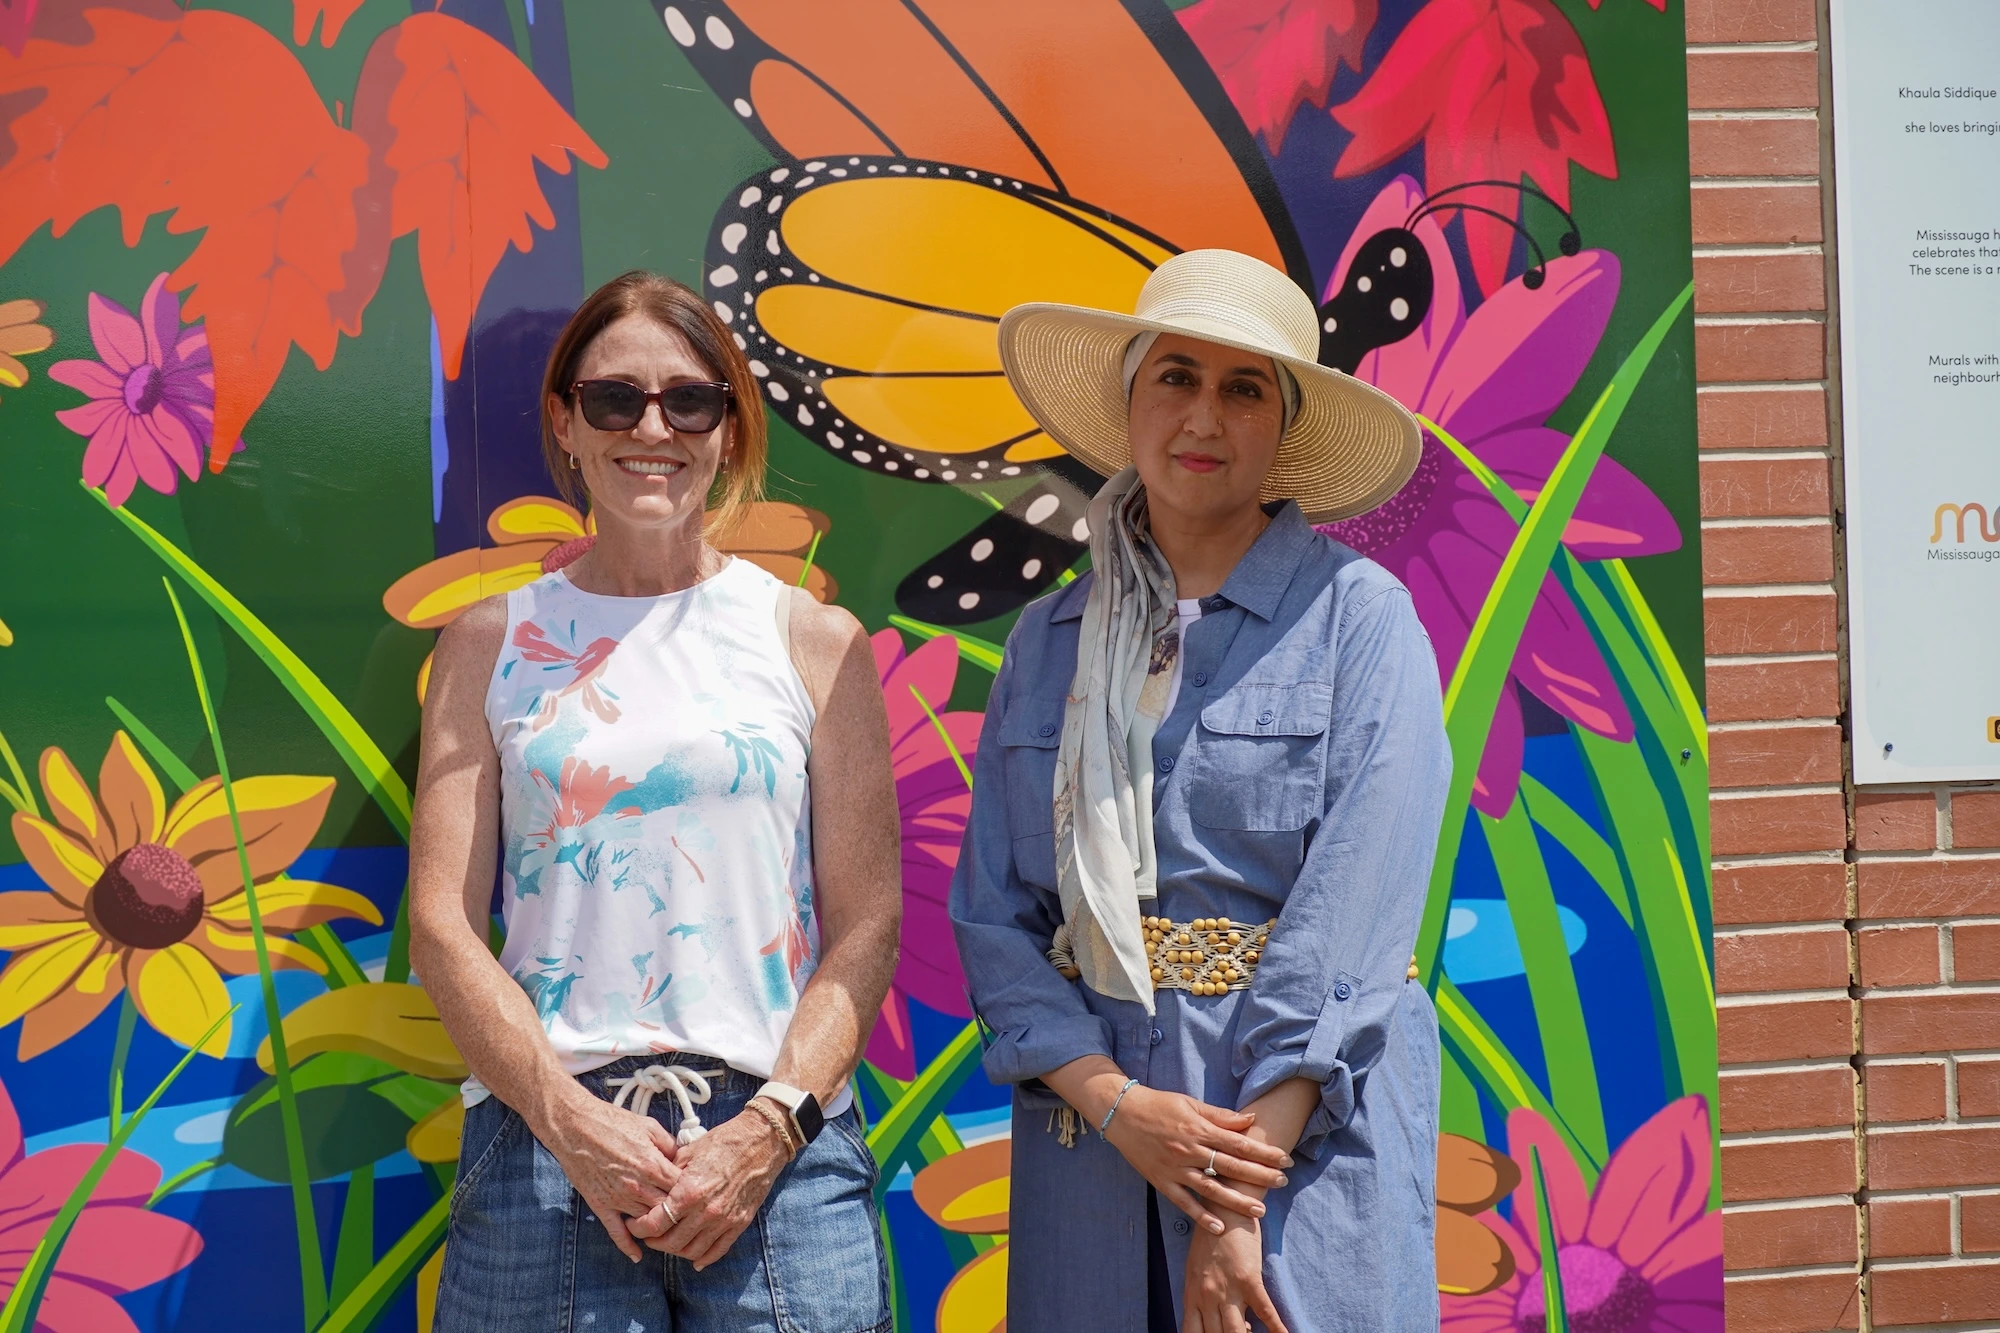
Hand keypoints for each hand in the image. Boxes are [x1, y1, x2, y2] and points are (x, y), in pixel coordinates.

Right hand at [542, 1094, 682, 1262]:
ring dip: (657, 1228)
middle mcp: (638, 1186)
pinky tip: (637, 1255)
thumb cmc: (611, 1122)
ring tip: (668, 1231)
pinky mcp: (601, 1205)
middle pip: (667, 1211)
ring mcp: (619, 1198)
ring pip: (646, 1222)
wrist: (575, 1126)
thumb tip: (683, 1158)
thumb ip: (670, 1145)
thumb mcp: (649, 1126)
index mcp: (653, 1165)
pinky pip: (616, 1232)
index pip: (682, 1190)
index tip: (697, 1196)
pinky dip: (628, 1246)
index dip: (692, 1194)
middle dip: (678, 1214)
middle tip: (687, 1217)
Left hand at [627, 1104, 791, 1267]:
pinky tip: (694, 1259)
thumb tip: (654, 1187)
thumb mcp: (688, 1152)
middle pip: (671, 1243)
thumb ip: (669, 1175)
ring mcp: (724, 1220)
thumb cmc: (724, 1142)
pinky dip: (703, 1259)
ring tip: (669, 1241)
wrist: (760, 1142)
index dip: (640, 1228)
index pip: (655, 1223)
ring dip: (676, 1251)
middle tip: (648, 1234)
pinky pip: (717, 1251)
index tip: (635, 1224)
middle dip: (654, 1242)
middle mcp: (705, 1211)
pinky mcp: (739, 1223)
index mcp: (689, 1191)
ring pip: (692, 1252)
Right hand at [1100, 1087, 1289, 1233]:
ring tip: (1260, 1211)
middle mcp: (1190, 1150)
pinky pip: (1184, 1202)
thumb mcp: (1191, 1104)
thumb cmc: (1159, 1105)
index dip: (1264, 1152)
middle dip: (1259, 1176)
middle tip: (1282, 1183)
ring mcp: (1176, 1168)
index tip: (1284, 1160)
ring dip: (1236, 1201)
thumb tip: (1250, 1119)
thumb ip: (1220, 1115)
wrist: (1122, 1113)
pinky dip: (1200, 1216)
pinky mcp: (1162, 1182)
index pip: (1239, 1143)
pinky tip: (1218, 1227)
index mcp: (1199, 1129)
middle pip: (1231, 1166)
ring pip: (1211, 1188)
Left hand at [1183, 1213, 1287, 1332]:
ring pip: (1236, 1332)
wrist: (1224, 1208)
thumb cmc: (1209, 1239)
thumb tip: (1218, 1320)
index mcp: (1192, 1295)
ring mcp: (1228, 1289)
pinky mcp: (1249, 1279)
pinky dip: (1276, 1327)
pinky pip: (1265, 1311)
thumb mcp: (1196, 1271)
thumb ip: (1202, 1297)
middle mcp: (1207, 1297)